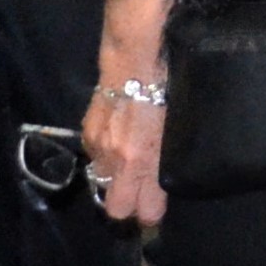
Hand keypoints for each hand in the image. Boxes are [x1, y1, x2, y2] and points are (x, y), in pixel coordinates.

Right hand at [83, 0, 171, 227]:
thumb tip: (165, 182)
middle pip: (116, 208)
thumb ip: (168, 157)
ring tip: (130, 166)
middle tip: (142, 193)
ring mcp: (100, 146)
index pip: (144, 210)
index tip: (157, 210)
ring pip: (104, 183)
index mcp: (143, 160)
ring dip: (116, 180)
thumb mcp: (177, 125)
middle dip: (129, 205)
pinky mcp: (88, 130)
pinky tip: (117, 142)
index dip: (152, 214)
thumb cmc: (168, 84)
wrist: (135, 51)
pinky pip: (96, 159)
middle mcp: (118, 159)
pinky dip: (105, 157)